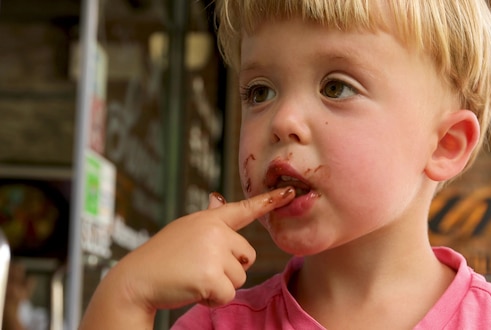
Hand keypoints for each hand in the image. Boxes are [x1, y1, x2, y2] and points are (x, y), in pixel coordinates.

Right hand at [79, 187, 294, 328]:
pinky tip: (193, 289)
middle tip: (200, 268)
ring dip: (220, 285)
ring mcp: (213, 252)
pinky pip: (228, 294)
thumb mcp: (186, 231)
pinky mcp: (211, 276)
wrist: (136, 280)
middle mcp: (214, 231)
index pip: (244, 209)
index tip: (291, 191)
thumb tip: (217, 200)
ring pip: (239, 277)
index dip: (269, 200)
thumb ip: (209, 220)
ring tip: (193, 277)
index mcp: (209, 220)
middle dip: (229, 269)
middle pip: (247, 256)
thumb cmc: (162, 257)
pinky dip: (213, 299)